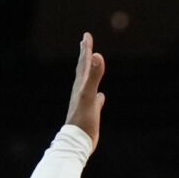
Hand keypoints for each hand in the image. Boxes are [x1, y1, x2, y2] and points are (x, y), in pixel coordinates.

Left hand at [64, 32, 105, 150]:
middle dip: (85, 55)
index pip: (83, 63)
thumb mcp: (88, 95)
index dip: (86, 49)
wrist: (77, 143)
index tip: (86, 35)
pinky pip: (95, 102)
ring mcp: (85, 103)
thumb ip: (93, 76)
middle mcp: (81, 92)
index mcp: (80, 86)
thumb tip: (97, 55)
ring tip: (92, 66)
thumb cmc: (82, 120)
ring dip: (90, 73)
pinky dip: (98, 97)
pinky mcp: (90, 114)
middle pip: (82, 70)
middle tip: (85, 42)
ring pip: (88, 84)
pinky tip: (101, 96)